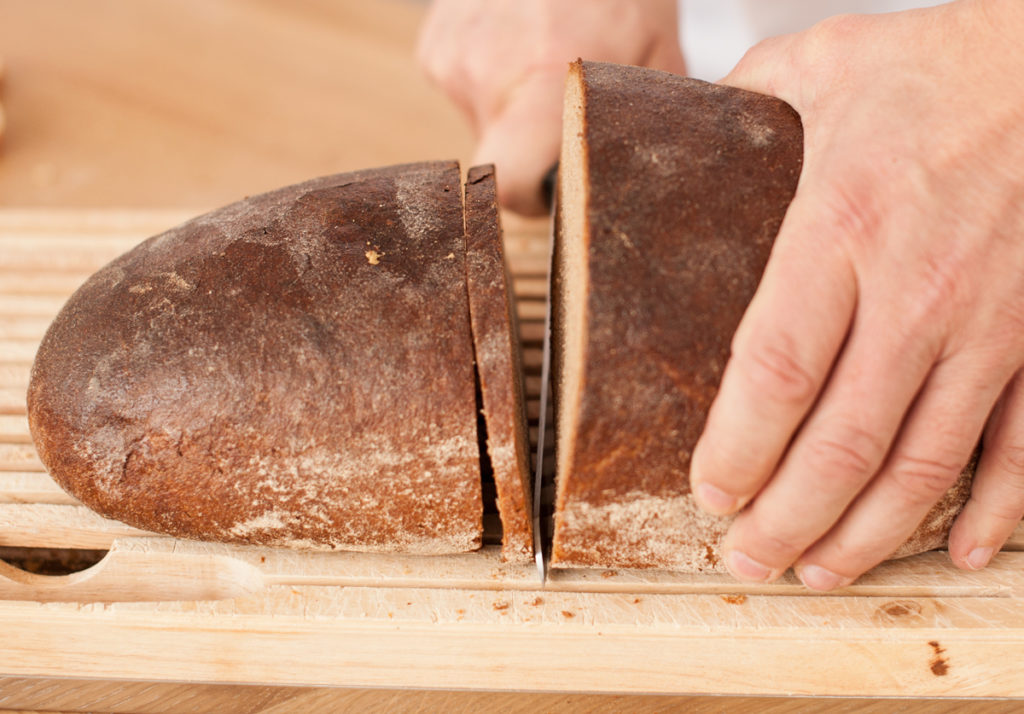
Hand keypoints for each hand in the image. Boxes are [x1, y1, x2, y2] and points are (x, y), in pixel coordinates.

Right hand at [416, 0, 684, 214]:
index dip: (532, 196)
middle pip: (497, 157)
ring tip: (544, 60)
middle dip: (531, 146)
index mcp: (540, 81)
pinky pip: (465, 88)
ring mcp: (450, 55)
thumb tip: (641, 186)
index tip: (553, 185)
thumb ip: (640, 126)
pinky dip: (491, 78)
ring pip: (482, 121)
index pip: (508, 185)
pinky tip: (520, 43)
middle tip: (563, 107)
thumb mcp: (656, 55)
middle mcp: (483, 72)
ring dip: (513, 108)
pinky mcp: (434, 44)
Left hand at [689, 0, 1023, 588]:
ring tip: (815, 572)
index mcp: (845, 227)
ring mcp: (990, 323)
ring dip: (867, 533)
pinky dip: (994, 508)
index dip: (738, 450)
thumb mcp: (821, 64)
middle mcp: (917, 291)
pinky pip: (1023, 444)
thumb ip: (740, 100)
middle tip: (743, 561)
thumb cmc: (940, 65)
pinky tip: (959, 550)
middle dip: (786, 519)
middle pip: (841, 441)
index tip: (707, 495)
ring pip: (925, 463)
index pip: (776, 370)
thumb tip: (676, 121)